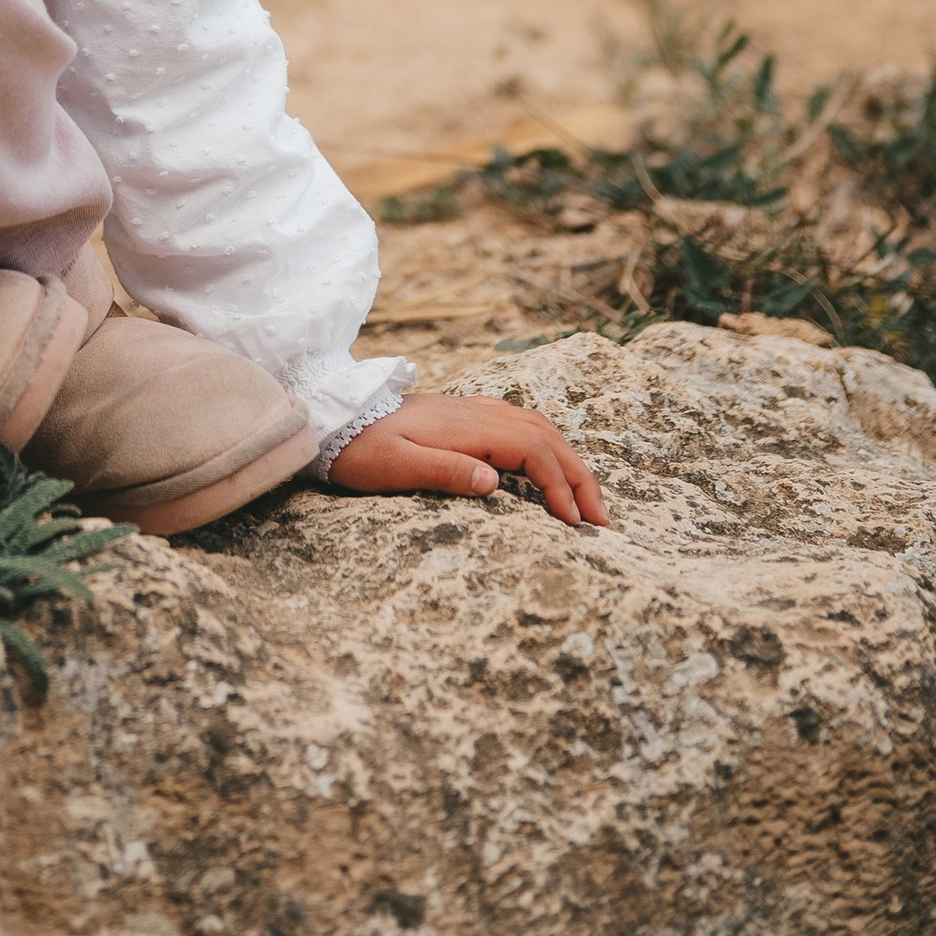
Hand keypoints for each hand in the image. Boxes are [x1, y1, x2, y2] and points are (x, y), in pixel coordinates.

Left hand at [326, 391, 607, 525]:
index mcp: (467, 426)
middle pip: (545, 436)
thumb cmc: (359, 448)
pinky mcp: (465, 418)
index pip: (532, 449)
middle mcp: (477, 412)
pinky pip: (521, 426)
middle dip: (579, 476)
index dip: (559, 485)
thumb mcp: (395, 467)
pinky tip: (550, 470)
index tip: (574, 524)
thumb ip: (444, 472)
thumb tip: (494, 482)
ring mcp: (472, 411)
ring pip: (537, 428)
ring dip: (567, 461)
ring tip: (587, 502)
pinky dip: (547, 448)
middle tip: (602, 521)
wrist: (333, 415)